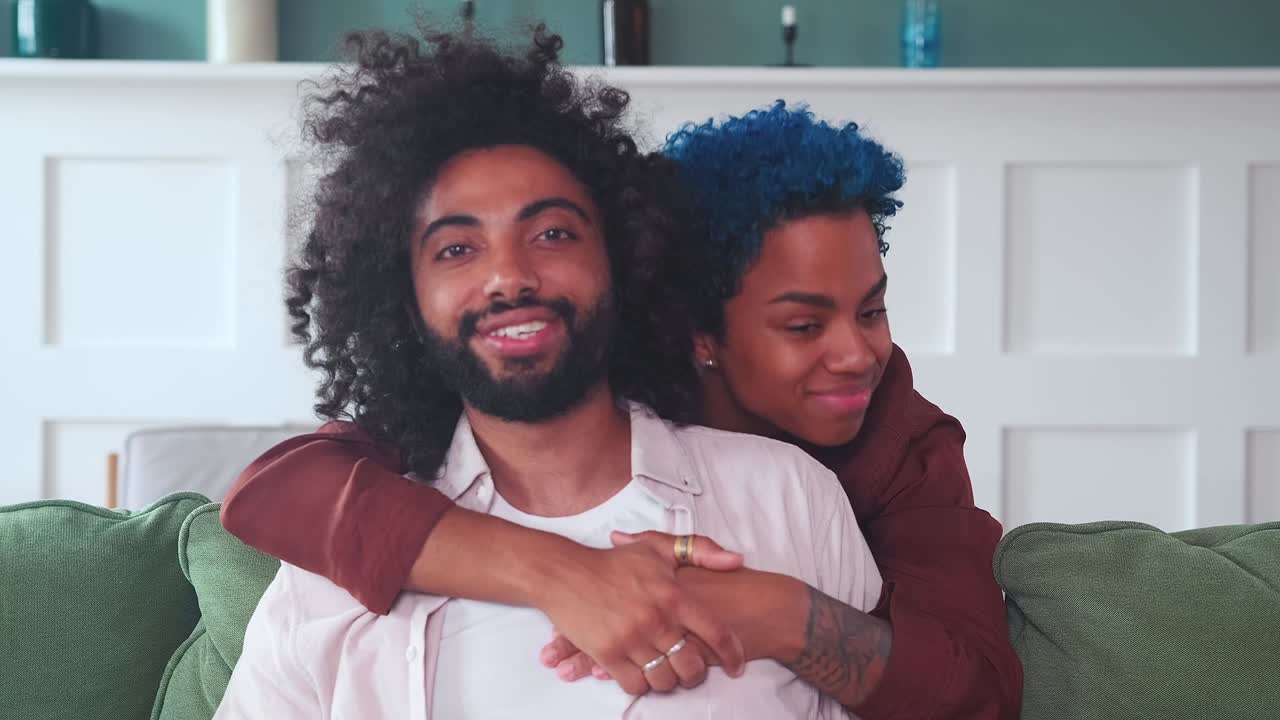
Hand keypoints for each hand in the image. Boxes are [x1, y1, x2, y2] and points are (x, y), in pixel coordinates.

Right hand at [534, 531, 746, 694]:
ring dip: (668, 680)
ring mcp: (631, 639)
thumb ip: (700, 551)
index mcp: (673, 594)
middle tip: (693, 671)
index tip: (737, 665)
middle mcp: (656, 619)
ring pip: (664, 680)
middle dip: (696, 674)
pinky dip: (641, 684)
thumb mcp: (658, 549)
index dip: (732, 653)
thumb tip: (736, 561)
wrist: (565, 573)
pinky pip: (635, 685)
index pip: (716, 631)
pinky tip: (641, 673)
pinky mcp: (607, 654)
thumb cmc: (613, 562)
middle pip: (691, 665)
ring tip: (666, 672)